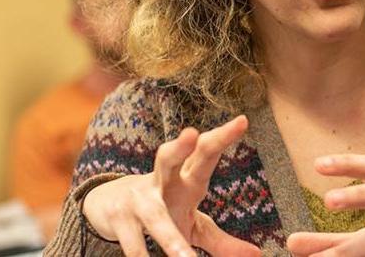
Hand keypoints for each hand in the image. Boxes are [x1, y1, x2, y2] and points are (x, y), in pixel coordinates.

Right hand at [81, 115, 260, 256]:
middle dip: (180, 146)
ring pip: (153, 215)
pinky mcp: (118, 220)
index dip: (223, 135)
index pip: (206, 151)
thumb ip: (221, 240)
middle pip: (168, 157)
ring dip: (170, 237)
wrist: (107, 208)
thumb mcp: (194, 223)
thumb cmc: (165, 210)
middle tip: (191, 134)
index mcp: (186, 177)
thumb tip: (256, 255)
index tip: (242, 121)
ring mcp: (136, 199)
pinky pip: (134, 243)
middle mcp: (161, 181)